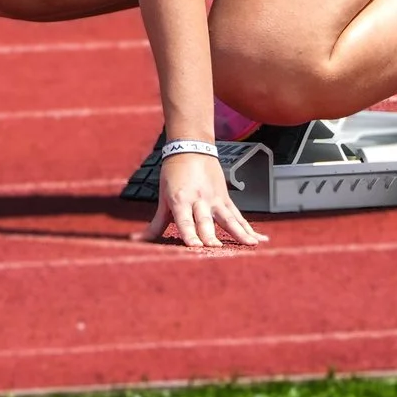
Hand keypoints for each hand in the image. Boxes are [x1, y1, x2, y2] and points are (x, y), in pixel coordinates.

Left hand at [140, 151, 268, 247]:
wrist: (192, 147)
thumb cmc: (174, 173)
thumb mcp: (163, 197)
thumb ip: (156, 224)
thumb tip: (136, 241)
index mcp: (181, 199)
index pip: (184, 220)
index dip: (189, 233)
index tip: (194, 246)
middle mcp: (200, 200)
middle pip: (206, 221)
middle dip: (211, 236)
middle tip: (216, 249)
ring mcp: (215, 199)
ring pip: (228, 218)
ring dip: (240, 232)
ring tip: (250, 245)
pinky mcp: (226, 199)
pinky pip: (239, 216)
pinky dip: (249, 228)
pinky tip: (260, 240)